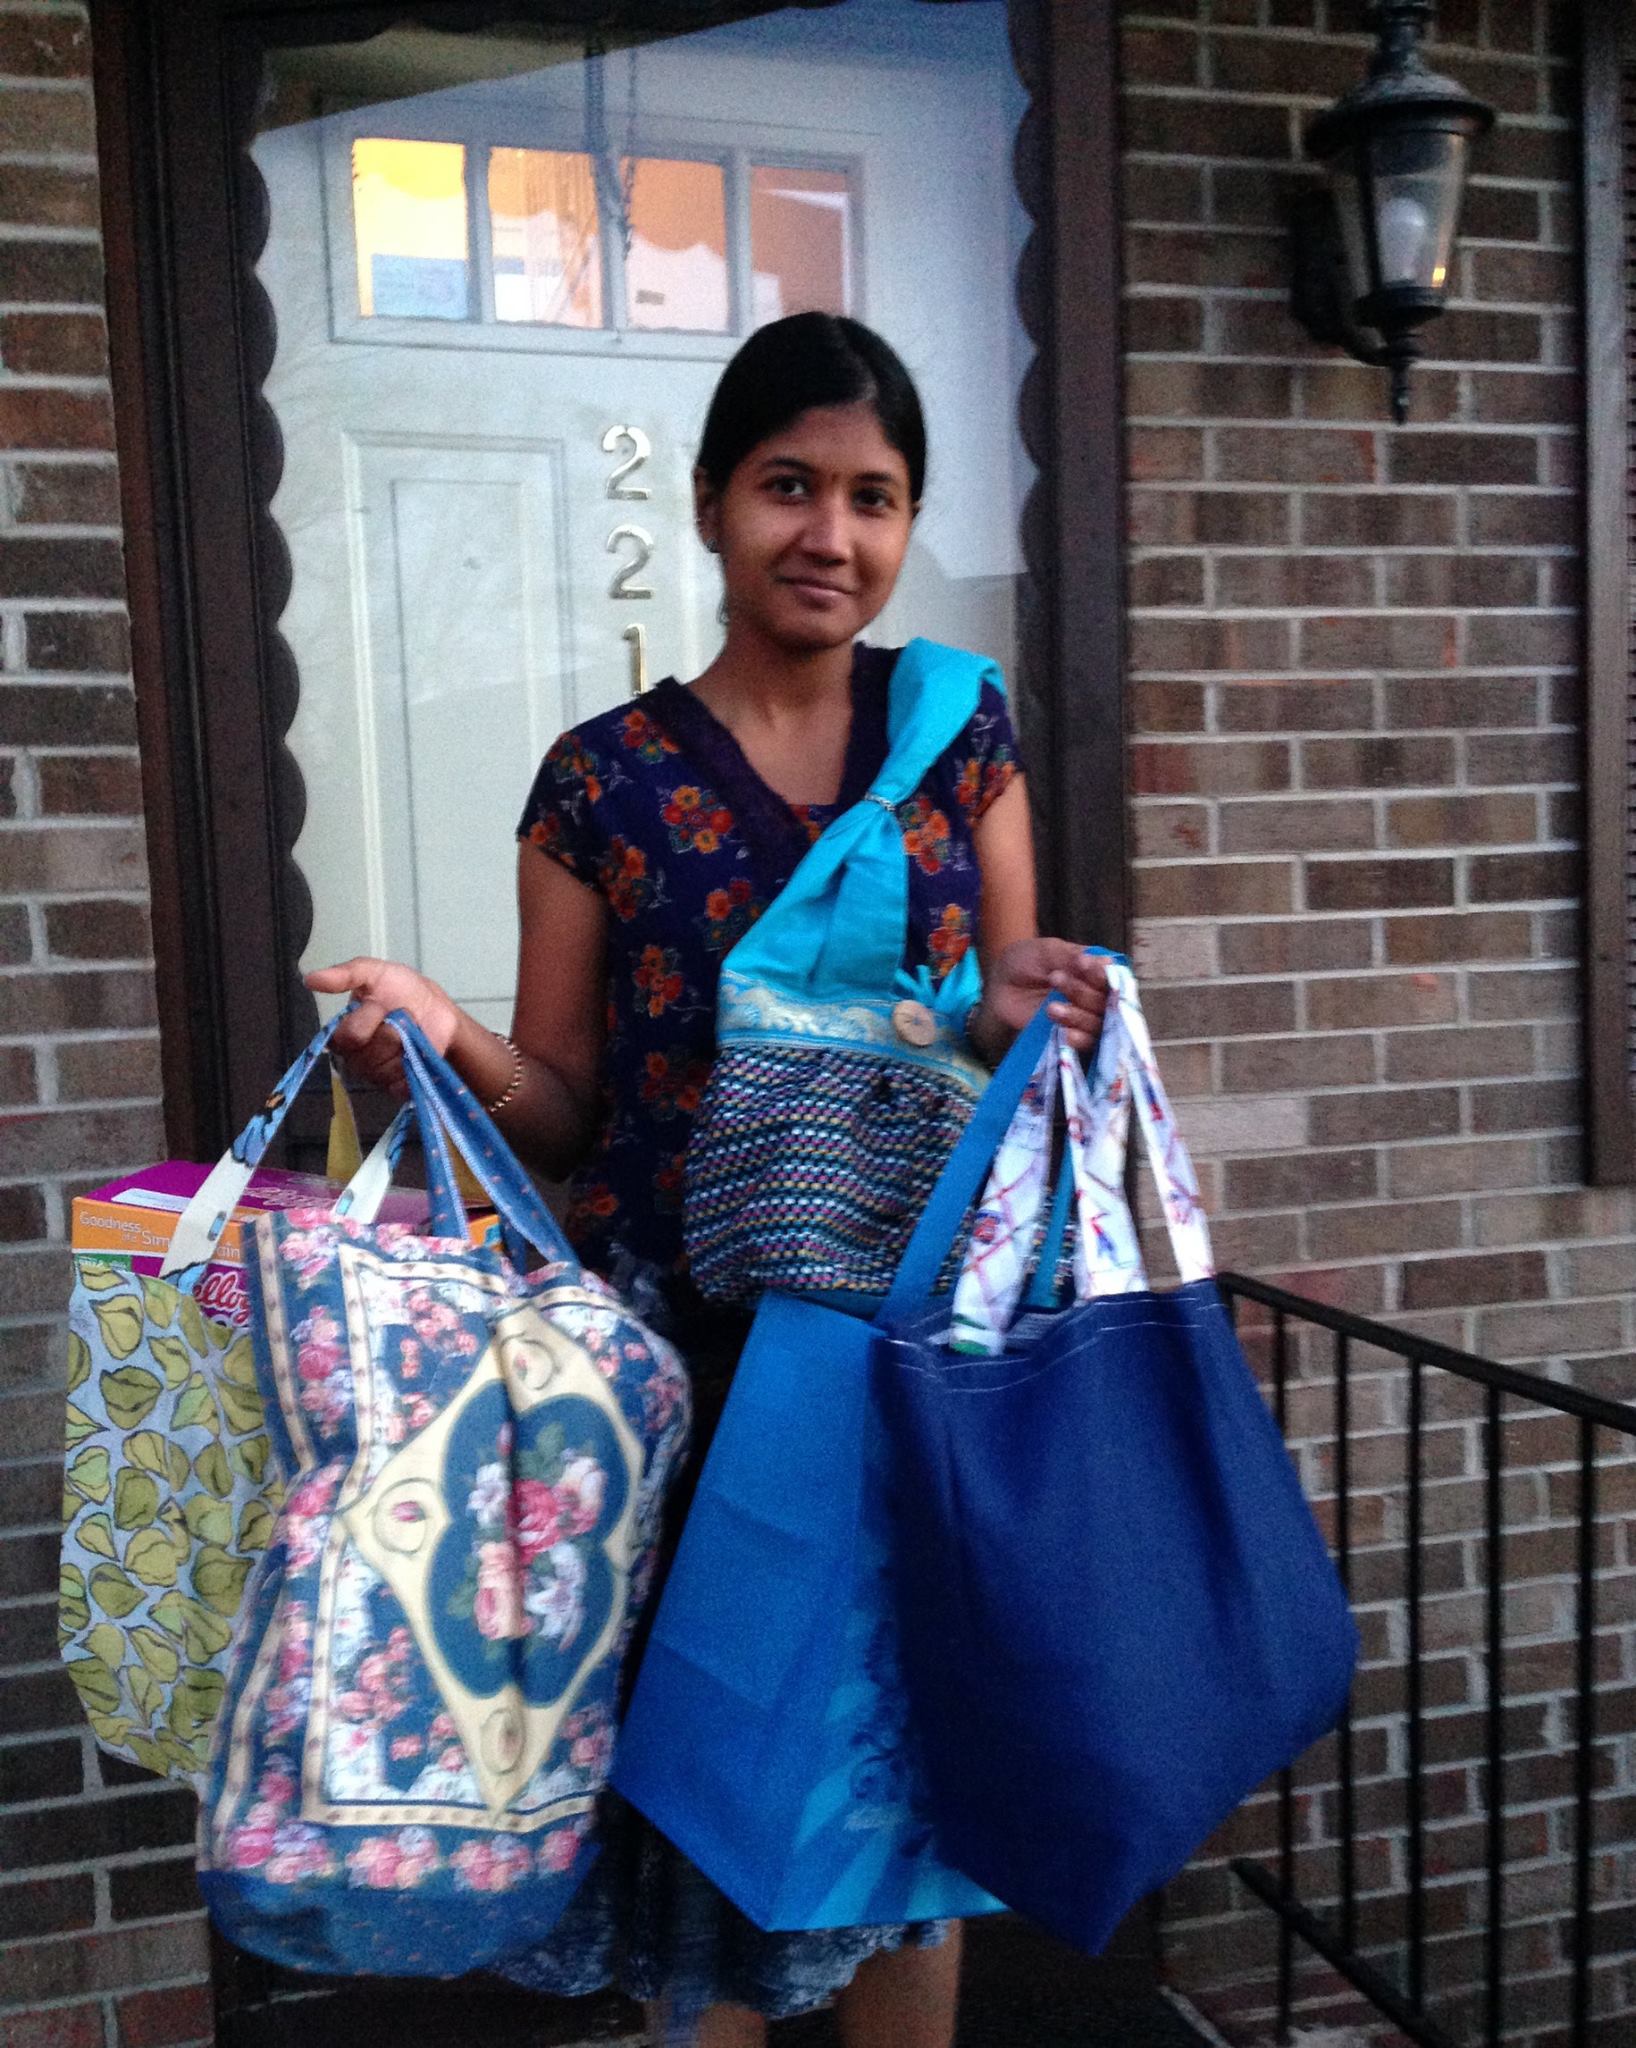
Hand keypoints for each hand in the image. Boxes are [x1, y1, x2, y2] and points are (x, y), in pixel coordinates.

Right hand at [304, 958, 461, 1098]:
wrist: (437, 1009)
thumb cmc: (402, 992)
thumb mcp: (375, 972)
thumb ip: (345, 974)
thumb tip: (309, 979)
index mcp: (343, 1032)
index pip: (345, 1036)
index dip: (367, 1019)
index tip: (381, 1005)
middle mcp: (354, 1057)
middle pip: (366, 1053)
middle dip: (389, 1030)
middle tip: (399, 1018)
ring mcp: (375, 1075)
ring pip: (385, 1067)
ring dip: (404, 1045)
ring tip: (409, 1033)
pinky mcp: (396, 1088)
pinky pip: (400, 1083)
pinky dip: (413, 1064)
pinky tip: (417, 1052)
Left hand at [973, 940, 1109, 1057]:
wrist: (998, 985)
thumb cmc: (1024, 963)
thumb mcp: (1046, 952)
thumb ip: (1073, 957)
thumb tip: (1108, 963)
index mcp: (1093, 973)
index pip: (1110, 978)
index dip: (1100, 975)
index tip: (1081, 966)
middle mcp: (1095, 997)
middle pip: (1105, 1002)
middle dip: (1081, 992)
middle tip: (1054, 978)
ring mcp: (1084, 1019)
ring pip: (1097, 1024)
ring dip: (1077, 1015)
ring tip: (1051, 1007)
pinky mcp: (1070, 1037)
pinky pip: (1086, 1044)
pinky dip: (1079, 1039)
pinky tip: (1067, 1034)